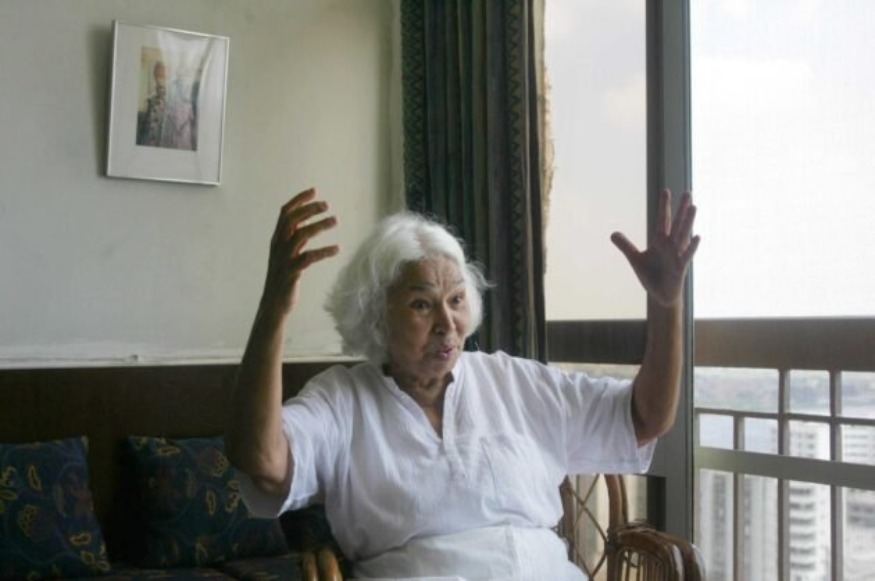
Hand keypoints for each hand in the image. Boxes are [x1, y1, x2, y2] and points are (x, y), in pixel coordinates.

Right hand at [262, 188, 338, 314]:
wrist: (274, 304)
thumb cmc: (284, 278)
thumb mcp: (287, 255)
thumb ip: (295, 239)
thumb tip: (309, 223)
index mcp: (277, 240)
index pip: (285, 213)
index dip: (299, 200)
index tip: (314, 191)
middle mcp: (278, 246)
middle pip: (291, 220)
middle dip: (309, 209)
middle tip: (327, 205)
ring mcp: (284, 259)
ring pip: (300, 235)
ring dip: (319, 226)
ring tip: (335, 220)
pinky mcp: (291, 272)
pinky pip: (308, 258)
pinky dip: (324, 251)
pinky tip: (337, 249)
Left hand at [610, 189, 699, 307]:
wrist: (659, 295)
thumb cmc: (651, 275)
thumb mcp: (635, 258)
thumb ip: (625, 246)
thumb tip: (613, 234)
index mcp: (660, 241)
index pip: (663, 220)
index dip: (664, 206)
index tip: (666, 190)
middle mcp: (670, 245)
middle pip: (676, 223)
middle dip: (681, 208)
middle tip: (687, 192)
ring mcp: (676, 255)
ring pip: (683, 235)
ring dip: (688, 221)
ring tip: (694, 207)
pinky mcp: (680, 267)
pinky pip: (686, 255)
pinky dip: (691, 247)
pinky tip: (698, 236)